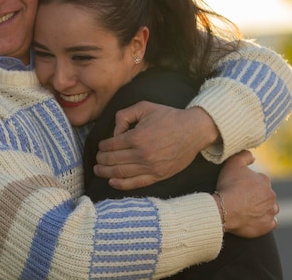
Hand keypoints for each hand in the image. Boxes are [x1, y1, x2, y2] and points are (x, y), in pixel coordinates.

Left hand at [93, 103, 218, 189]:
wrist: (194, 130)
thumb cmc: (169, 117)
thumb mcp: (144, 107)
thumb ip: (124, 115)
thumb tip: (114, 132)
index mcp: (137, 137)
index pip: (111, 145)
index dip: (102, 147)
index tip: (100, 147)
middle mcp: (142, 154)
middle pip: (113, 160)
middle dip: (101, 160)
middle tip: (97, 159)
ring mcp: (150, 167)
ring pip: (121, 173)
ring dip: (106, 173)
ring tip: (99, 170)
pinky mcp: (158, 176)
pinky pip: (136, 183)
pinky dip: (121, 184)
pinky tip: (112, 182)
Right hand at [215, 150, 278, 237]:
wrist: (226, 209)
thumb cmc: (229, 186)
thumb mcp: (233, 163)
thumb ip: (244, 155)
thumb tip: (252, 155)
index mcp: (265, 181)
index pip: (259, 180)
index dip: (248, 183)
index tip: (239, 187)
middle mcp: (271, 196)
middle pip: (265, 195)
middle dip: (256, 196)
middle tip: (241, 199)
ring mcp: (270, 211)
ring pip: (270, 208)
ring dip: (262, 208)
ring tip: (248, 210)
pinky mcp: (267, 225)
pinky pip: (269, 223)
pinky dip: (264, 222)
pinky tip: (254, 220)